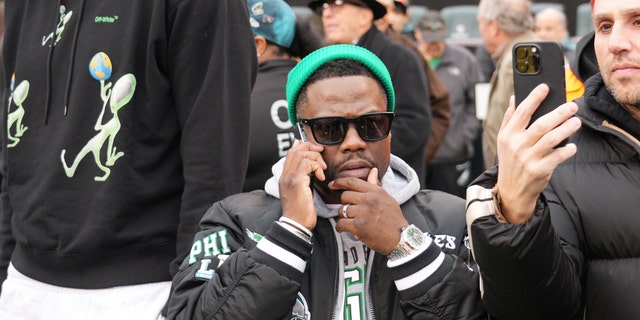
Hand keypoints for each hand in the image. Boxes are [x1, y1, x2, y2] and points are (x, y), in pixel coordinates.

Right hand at [279, 140, 326, 229]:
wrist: (296, 225)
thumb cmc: (301, 212)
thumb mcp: (302, 192)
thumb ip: (305, 179)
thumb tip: (310, 167)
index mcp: (285, 177)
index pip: (291, 153)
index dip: (303, 146)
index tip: (315, 149)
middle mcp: (285, 175)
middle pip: (295, 149)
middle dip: (311, 147)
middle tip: (321, 153)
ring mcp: (289, 178)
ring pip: (302, 154)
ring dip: (316, 158)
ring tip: (322, 169)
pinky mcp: (297, 182)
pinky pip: (307, 163)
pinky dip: (317, 166)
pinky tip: (321, 176)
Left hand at [332, 168, 407, 254]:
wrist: (400, 238)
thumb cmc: (393, 218)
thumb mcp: (387, 198)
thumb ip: (375, 185)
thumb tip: (373, 170)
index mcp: (375, 191)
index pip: (352, 182)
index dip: (339, 182)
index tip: (332, 184)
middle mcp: (369, 200)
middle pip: (344, 196)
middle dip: (345, 204)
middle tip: (351, 211)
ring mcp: (363, 213)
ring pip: (341, 210)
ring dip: (344, 217)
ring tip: (353, 221)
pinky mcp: (358, 226)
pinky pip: (340, 223)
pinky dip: (340, 227)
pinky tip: (345, 229)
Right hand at [496, 84, 580, 223]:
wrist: (511, 191)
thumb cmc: (510, 162)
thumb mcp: (503, 140)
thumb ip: (509, 118)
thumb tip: (514, 98)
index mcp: (508, 135)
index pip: (522, 112)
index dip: (534, 98)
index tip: (545, 87)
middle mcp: (517, 146)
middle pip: (541, 125)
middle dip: (558, 113)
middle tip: (571, 106)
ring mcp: (528, 159)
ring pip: (551, 139)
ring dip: (566, 128)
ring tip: (576, 121)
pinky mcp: (539, 170)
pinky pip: (557, 157)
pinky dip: (567, 150)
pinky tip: (573, 146)